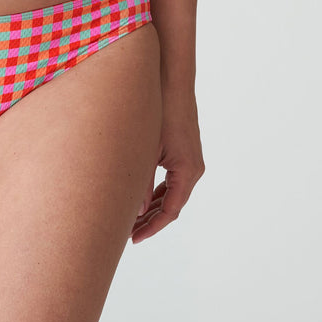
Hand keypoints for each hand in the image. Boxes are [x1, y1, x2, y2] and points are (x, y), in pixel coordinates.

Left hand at [131, 90, 203, 243]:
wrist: (174, 82)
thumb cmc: (161, 111)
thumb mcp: (147, 150)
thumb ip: (141, 182)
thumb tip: (135, 211)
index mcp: (187, 171)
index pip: (170, 211)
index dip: (151, 227)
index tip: (133, 239)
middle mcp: (193, 169)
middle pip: (172, 206)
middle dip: (150, 221)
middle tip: (128, 234)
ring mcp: (191, 161)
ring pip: (172, 195)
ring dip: (153, 208)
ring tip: (131, 220)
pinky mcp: (185, 153)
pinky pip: (173, 182)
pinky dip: (158, 193)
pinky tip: (141, 199)